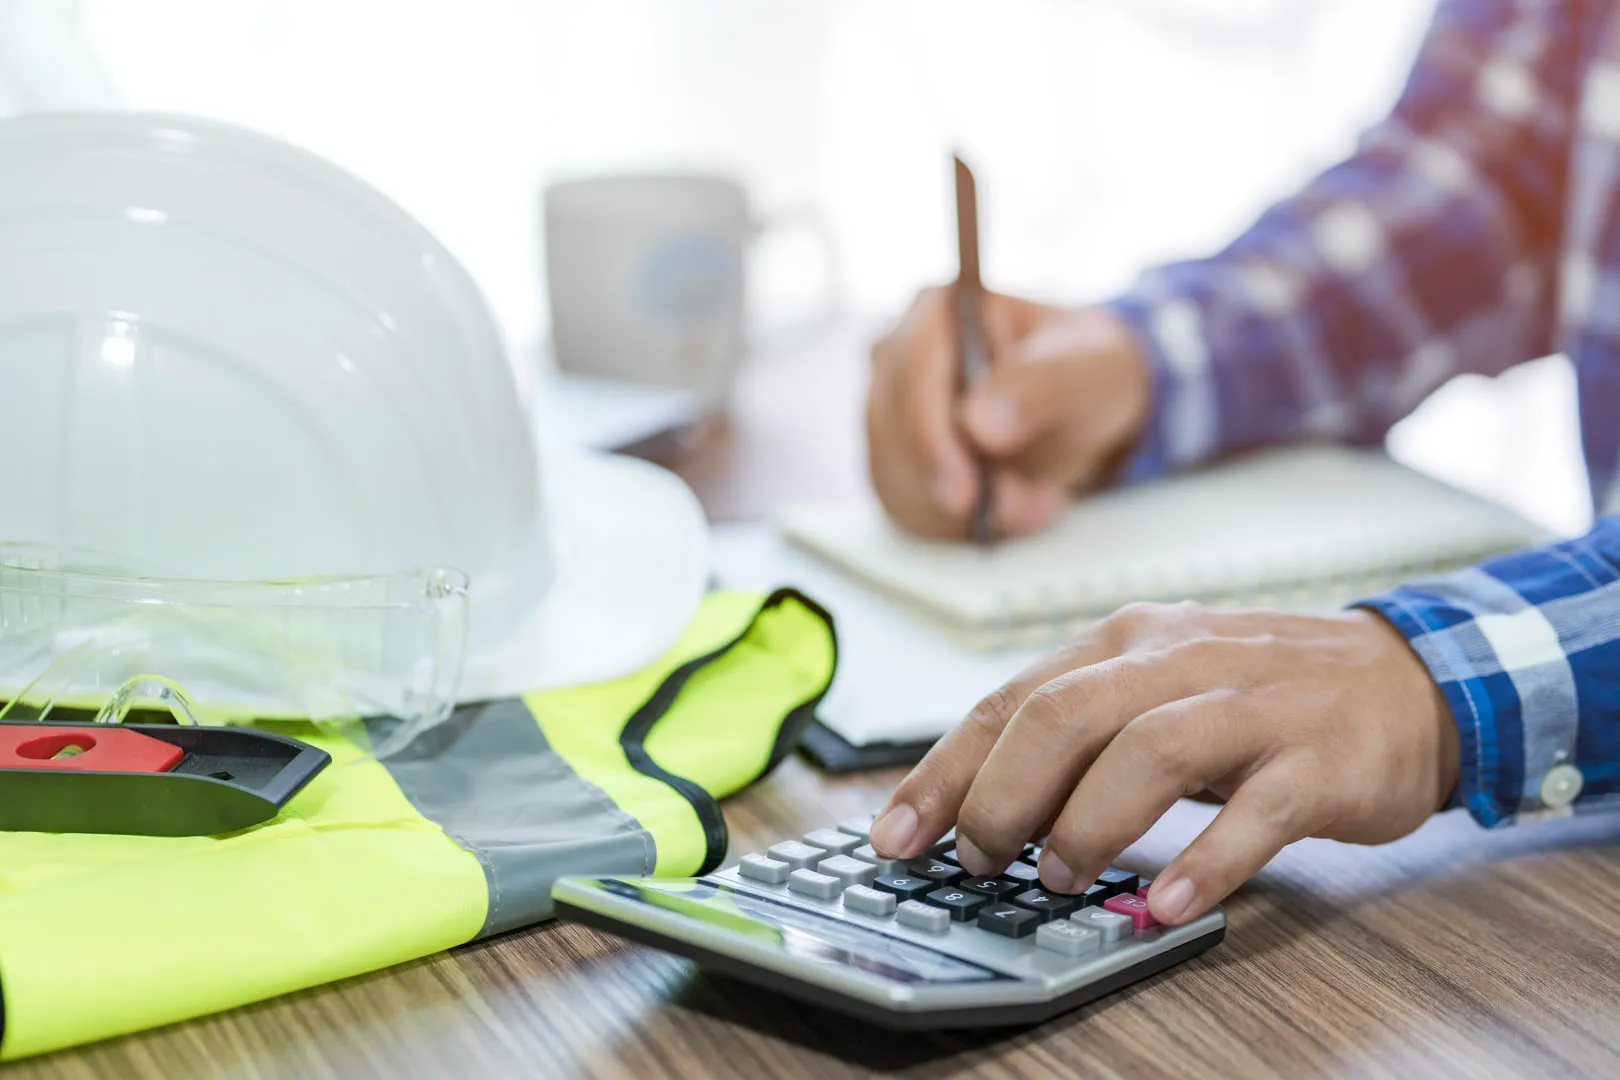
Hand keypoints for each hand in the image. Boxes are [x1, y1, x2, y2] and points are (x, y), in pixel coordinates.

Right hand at [865, 287, 1151, 539]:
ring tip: (1032, 501)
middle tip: (1023, 505)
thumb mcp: (1089, 371)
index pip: (909, 377)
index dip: (929, 441)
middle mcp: (898, 355)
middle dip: (955, 487)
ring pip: (894, 480)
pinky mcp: (894, 458)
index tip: (964, 495)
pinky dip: (955, 526)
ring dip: (962, 514)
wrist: (1083, 407)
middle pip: (891, 435)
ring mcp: (889, 410)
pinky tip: (1007, 510)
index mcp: (938, 310)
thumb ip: (1040, 386)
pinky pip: (904, 507)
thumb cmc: (1085, 371)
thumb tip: (979, 424)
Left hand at [867, 601, 1458, 925]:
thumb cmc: (1258, 692)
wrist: (1409, 678)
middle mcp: (1178, 660)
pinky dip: (1203, 864)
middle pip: (1063, 716)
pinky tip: (1161, 907)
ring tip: (1058, 880)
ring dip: (1087, 824)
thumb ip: (1080, 732)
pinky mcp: (1317, 760)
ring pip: (1147, 752)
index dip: (943, 771)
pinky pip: (1254, 813)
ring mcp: (1251, 706)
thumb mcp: (1157, 685)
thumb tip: (979, 803)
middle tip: (977, 859)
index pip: (1010, 699)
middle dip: (1001, 795)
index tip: (895, 834)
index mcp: (1125, 641)